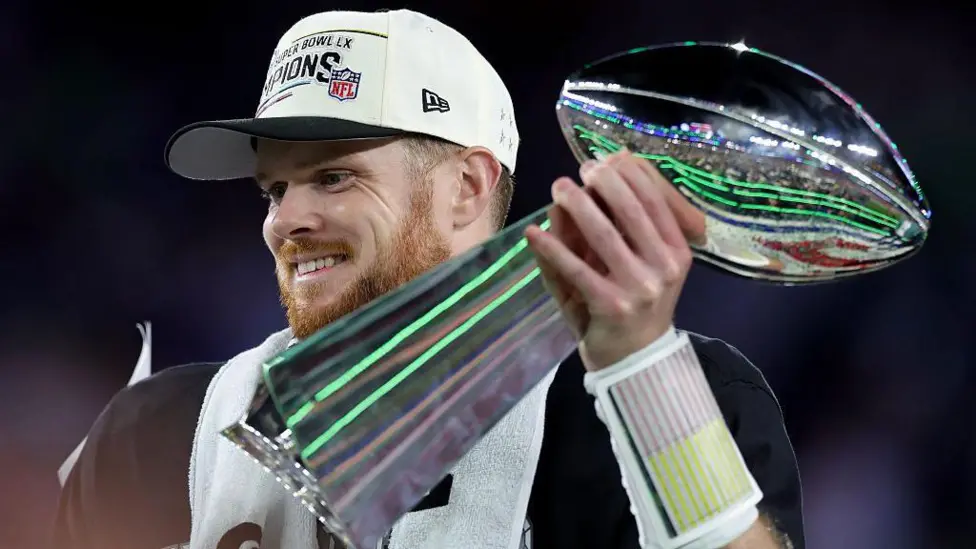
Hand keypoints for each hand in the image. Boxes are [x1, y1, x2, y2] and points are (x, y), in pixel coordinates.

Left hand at [525, 150, 705, 370]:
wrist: (635, 358)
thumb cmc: (634, 303)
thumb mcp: (633, 262)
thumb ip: (614, 226)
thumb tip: (582, 187)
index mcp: (677, 250)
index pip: (656, 199)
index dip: (629, 174)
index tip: (605, 159)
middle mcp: (666, 265)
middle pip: (632, 210)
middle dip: (603, 182)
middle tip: (580, 170)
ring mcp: (640, 286)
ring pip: (604, 234)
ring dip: (577, 206)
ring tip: (557, 189)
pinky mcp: (611, 305)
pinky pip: (576, 269)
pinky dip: (552, 248)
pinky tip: (533, 233)